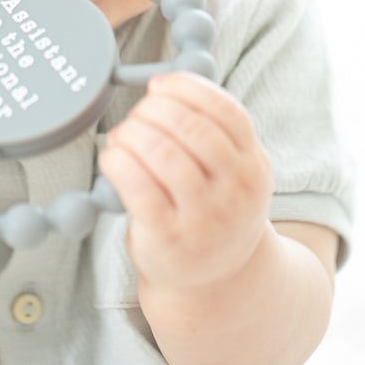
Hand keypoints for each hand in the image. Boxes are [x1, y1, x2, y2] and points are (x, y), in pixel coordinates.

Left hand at [99, 72, 272, 290]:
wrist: (218, 280)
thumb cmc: (214, 207)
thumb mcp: (233, 169)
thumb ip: (211, 129)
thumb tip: (161, 85)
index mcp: (253, 164)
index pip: (226, 111)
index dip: (187, 88)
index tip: (159, 85)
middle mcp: (235, 191)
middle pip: (192, 128)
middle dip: (155, 110)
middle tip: (137, 113)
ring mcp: (204, 218)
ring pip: (163, 153)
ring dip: (133, 133)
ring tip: (122, 135)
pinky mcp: (168, 238)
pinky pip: (138, 187)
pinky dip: (118, 162)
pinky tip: (112, 158)